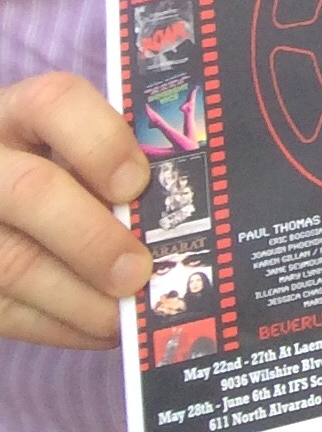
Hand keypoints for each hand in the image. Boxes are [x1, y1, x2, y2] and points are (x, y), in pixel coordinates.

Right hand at [0, 74, 149, 348]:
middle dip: (92, 239)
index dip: (101, 142)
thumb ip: (123, 161)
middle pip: (30, 192)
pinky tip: (103, 329)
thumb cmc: (61, 169)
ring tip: (129, 313)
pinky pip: (6, 311)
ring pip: (13, 263)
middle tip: (138, 271)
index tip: (137, 183)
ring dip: (80, 298)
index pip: (55, 102)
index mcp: (21, 114)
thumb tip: (193, 207)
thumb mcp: (79, 148)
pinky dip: (61, 325)